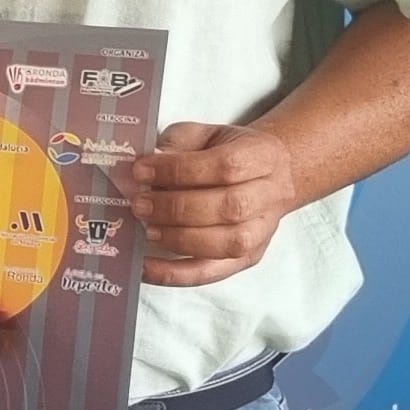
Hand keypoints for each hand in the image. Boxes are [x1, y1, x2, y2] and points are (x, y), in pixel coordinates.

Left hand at [125, 121, 304, 285]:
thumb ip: (178, 144)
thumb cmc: (228, 152)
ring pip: (226, 243)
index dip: (181, 170)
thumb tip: (147, 164)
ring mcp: (261, 231)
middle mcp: (270, 196)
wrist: (268, 174)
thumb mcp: (204, 135)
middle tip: (139, 204)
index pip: (226, 165)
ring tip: (146, 230)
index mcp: (263, 156)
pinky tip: (147, 267)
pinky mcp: (247, 257)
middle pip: (229, 206)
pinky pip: (213, 272)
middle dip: (176, 208)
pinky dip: (176, 274)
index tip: (142, 171)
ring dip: (179, 239)